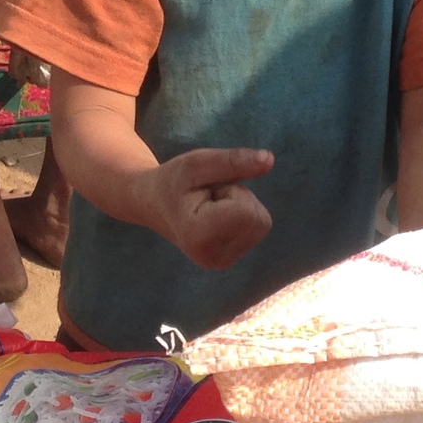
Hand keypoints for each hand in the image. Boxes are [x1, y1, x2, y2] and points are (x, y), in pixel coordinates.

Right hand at [148, 146, 274, 269]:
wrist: (152, 204)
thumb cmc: (173, 181)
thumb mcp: (198, 162)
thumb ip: (233, 161)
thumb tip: (270, 159)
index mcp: (200, 237)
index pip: (248, 212)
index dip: (232, 191)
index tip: (206, 192)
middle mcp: (212, 258)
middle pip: (259, 220)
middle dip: (238, 200)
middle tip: (208, 199)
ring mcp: (220, 263)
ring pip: (261, 225)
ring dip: (240, 208)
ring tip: (210, 207)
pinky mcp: (227, 261)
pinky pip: (256, 231)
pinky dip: (241, 219)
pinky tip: (215, 217)